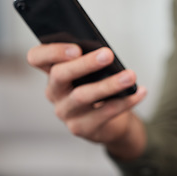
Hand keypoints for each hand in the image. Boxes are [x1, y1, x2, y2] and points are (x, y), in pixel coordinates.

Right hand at [27, 43, 146, 159]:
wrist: (107, 123)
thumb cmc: (97, 89)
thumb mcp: (91, 74)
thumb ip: (91, 61)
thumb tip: (106, 52)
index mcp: (53, 73)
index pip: (36, 58)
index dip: (51, 51)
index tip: (75, 48)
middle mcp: (54, 93)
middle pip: (60, 75)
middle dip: (84, 64)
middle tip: (108, 54)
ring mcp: (66, 112)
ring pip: (83, 96)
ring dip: (109, 84)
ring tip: (130, 76)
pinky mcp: (81, 128)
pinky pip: (105, 112)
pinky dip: (126, 101)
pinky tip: (140, 92)